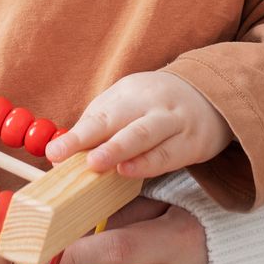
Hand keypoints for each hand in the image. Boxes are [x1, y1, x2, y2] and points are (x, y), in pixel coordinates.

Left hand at [44, 71, 232, 179]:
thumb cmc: (154, 108)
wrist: (210, 96)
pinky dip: (148, 163)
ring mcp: (173, 120)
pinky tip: (130, 172)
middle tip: (68, 156)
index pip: (98, 114)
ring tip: (97, 163)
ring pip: (144, 133)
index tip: (53, 153)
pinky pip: (168, 153)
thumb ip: (98, 128)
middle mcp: (150, 102)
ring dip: (119, 149)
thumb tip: (61, 159)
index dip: (75, 135)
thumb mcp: (127, 106)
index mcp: (128, 92)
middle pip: (118, 119)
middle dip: (91, 138)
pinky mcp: (192, 141)